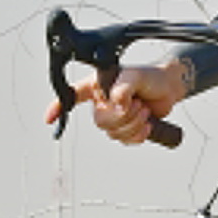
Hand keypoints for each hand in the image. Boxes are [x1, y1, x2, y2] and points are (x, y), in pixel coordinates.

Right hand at [45, 61, 187, 145]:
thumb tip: (117, 104)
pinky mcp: (126, 128)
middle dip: (122, 117)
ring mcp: (114, 116)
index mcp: (97, 86)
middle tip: (137, 105)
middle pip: (100, 122)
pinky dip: (138, 135)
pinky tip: (146, 125)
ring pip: (114, 133)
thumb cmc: (149, 77)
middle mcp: (102, 102)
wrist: (169, 88)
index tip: (49, 118)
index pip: (73, 96)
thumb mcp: (135, 76)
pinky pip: (125, 141)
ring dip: (133, 124)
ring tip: (144, 110)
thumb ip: (123, 87)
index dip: (59, 107)